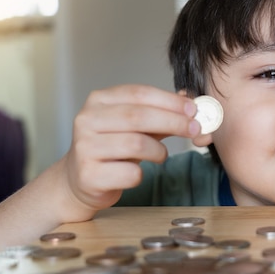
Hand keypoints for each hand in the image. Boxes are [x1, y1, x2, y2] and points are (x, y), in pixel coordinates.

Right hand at [58, 84, 199, 220]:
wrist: (80, 180)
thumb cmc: (113, 148)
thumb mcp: (136, 125)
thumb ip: (162, 112)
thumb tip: (191, 100)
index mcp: (99, 100)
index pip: (139, 93)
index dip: (169, 101)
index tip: (193, 109)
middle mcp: (87, 120)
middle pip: (139, 116)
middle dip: (173, 122)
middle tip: (194, 128)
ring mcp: (84, 148)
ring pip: (136, 144)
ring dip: (159, 151)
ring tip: (160, 155)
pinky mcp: (89, 175)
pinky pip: (130, 173)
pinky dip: (142, 174)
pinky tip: (137, 173)